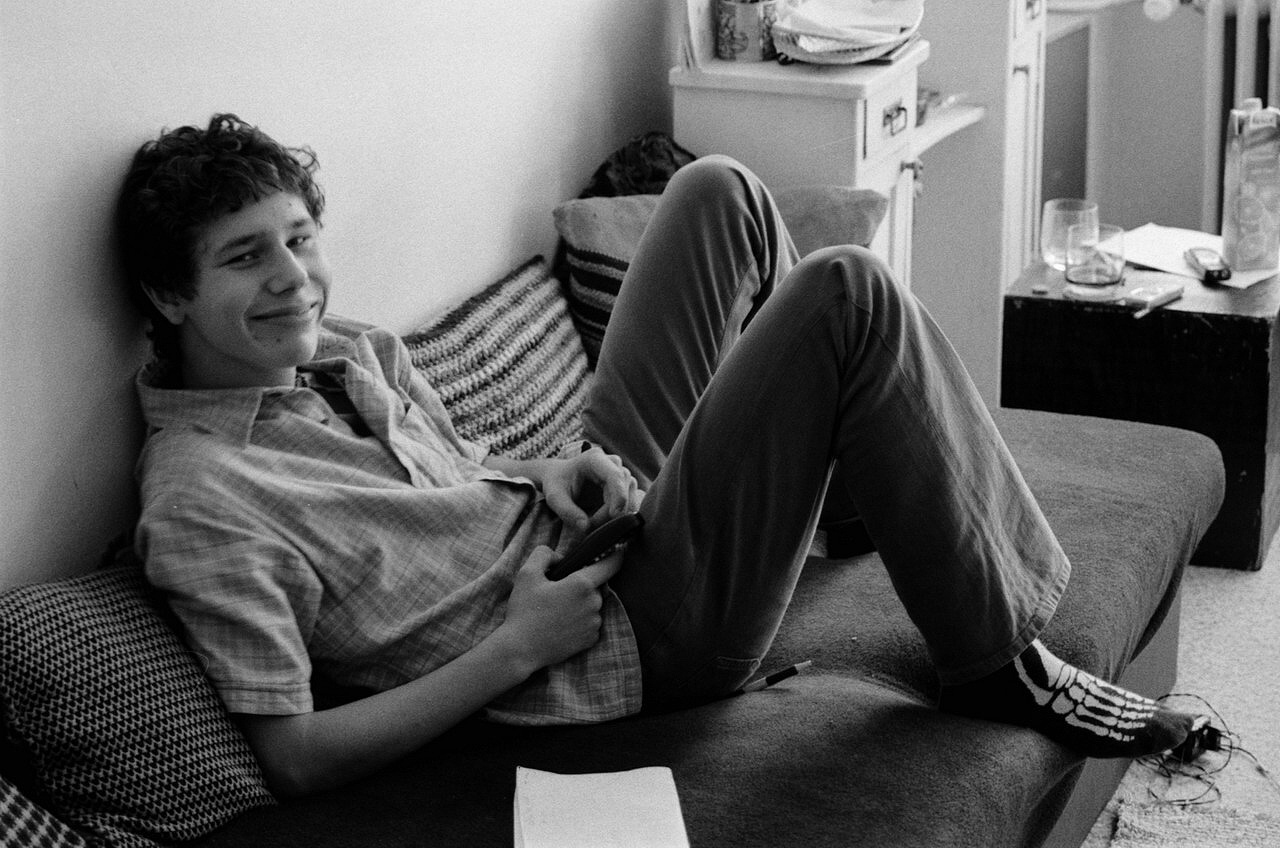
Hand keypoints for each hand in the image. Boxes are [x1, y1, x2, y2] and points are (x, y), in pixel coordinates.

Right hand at [501, 546, 621, 669]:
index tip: (619, 549)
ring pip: (593, 605)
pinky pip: (591, 623)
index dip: (615, 555)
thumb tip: (560, 557)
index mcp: (582, 584)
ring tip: (556, 611)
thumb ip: (544, 554)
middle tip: (558, 592)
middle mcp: (594, 604)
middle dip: (582, 585)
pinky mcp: (591, 640)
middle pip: (596, 586)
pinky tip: (561, 625)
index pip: (610, 564)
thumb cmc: (524, 610)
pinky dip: (580, 621)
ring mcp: (594, 624)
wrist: (520, 649)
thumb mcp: (527, 573)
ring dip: (581, 604)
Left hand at [541, 447, 638, 533]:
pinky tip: (604, 523)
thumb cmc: (556, 484)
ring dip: (615, 516)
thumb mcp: (554, 498)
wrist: (559, 478)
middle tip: (591, 525)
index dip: (619, 496)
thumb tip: (586, 528)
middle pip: (623, 489)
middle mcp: (613, 463)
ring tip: (593, 522)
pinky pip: (630, 503)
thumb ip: (568, 512)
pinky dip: (620, 516)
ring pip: (629, 497)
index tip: (614, 515)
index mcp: (595, 459)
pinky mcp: (625, 486)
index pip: (615, 476)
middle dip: (611, 512)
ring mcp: (621, 474)